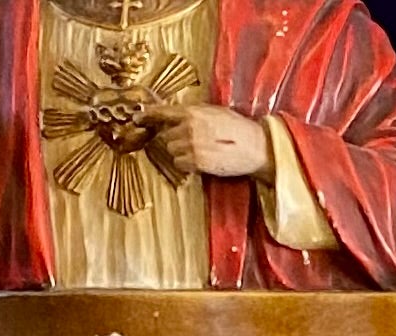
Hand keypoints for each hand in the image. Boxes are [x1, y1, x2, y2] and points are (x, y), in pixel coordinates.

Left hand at [153, 103, 274, 178]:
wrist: (258, 148)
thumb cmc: (240, 129)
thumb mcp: (214, 112)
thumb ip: (193, 114)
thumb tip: (177, 116)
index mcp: (191, 112)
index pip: (161, 112)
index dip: (147, 115)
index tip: (138, 118)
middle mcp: (188, 127)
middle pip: (165, 135)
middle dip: (173, 138)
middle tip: (189, 142)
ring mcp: (192, 146)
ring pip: (171, 150)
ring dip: (180, 152)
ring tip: (198, 152)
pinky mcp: (198, 163)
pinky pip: (180, 164)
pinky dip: (187, 164)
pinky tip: (200, 161)